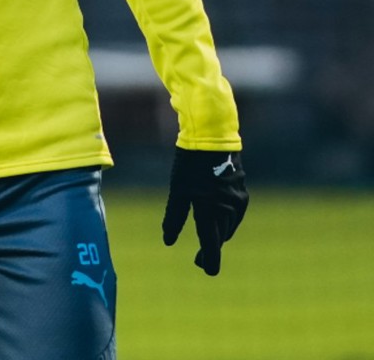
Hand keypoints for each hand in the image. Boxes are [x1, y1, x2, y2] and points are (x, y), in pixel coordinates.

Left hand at [162, 147, 248, 275]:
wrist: (212, 139)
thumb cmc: (190, 164)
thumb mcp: (178, 190)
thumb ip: (174, 217)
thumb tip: (168, 241)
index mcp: (210, 211)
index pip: (211, 245)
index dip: (209, 260)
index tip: (207, 271)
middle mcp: (228, 210)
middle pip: (220, 238)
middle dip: (209, 250)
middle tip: (198, 260)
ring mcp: (238, 202)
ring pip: (228, 228)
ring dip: (218, 237)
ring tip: (207, 242)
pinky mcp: (242, 193)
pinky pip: (234, 217)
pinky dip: (225, 223)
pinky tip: (218, 223)